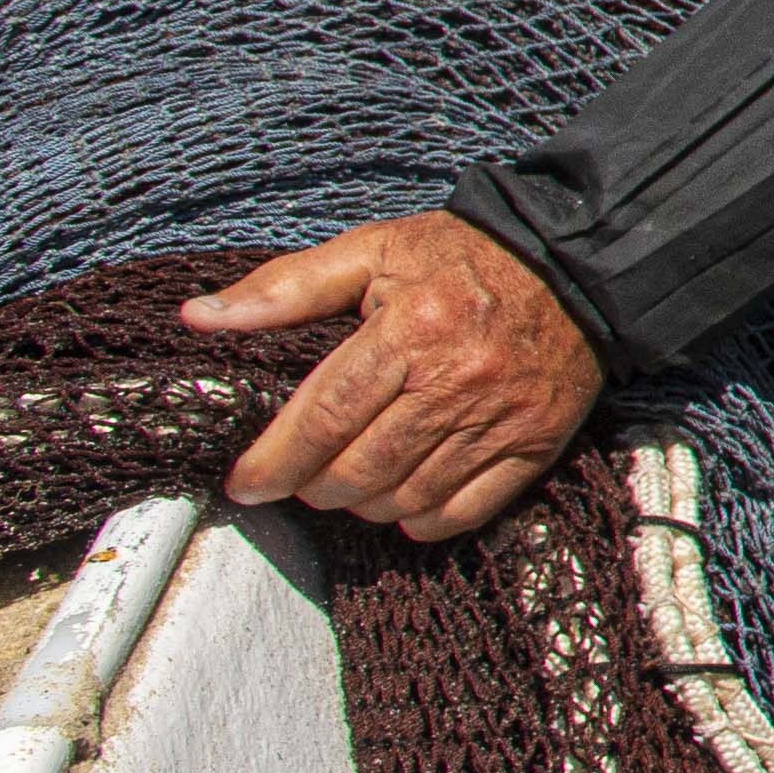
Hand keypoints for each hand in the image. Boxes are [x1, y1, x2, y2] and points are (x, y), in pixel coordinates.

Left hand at [191, 212, 612, 542]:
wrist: (576, 265)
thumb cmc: (460, 258)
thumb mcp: (372, 251)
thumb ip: (284, 287)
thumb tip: (197, 316)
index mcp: (411, 328)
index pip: (326, 416)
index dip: (275, 461)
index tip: (244, 485)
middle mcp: (457, 380)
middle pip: (361, 470)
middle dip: (313, 487)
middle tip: (299, 479)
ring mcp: (500, 418)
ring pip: (406, 498)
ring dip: (362, 504)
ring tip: (348, 485)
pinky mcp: (535, 443)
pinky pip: (464, 511)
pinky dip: (421, 521)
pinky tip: (402, 500)